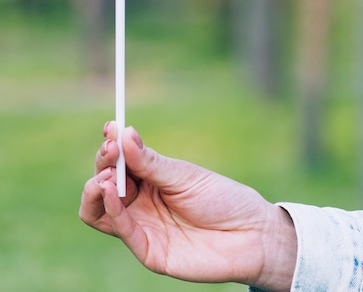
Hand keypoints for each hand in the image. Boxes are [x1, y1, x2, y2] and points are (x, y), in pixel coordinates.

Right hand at [79, 122, 295, 290]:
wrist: (251, 234)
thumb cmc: (223, 200)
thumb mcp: (185, 175)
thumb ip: (151, 162)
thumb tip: (124, 133)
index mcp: (150, 179)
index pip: (119, 162)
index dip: (111, 145)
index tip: (110, 127)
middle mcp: (141, 203)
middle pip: (103, 184)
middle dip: (102, 164)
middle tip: (110, 151)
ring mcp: (142, 226)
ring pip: (99, 210)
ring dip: (96, 190)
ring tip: (107, 176)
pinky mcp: (148, 250)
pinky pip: (121, 230)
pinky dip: (111, 209)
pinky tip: (112, 190)